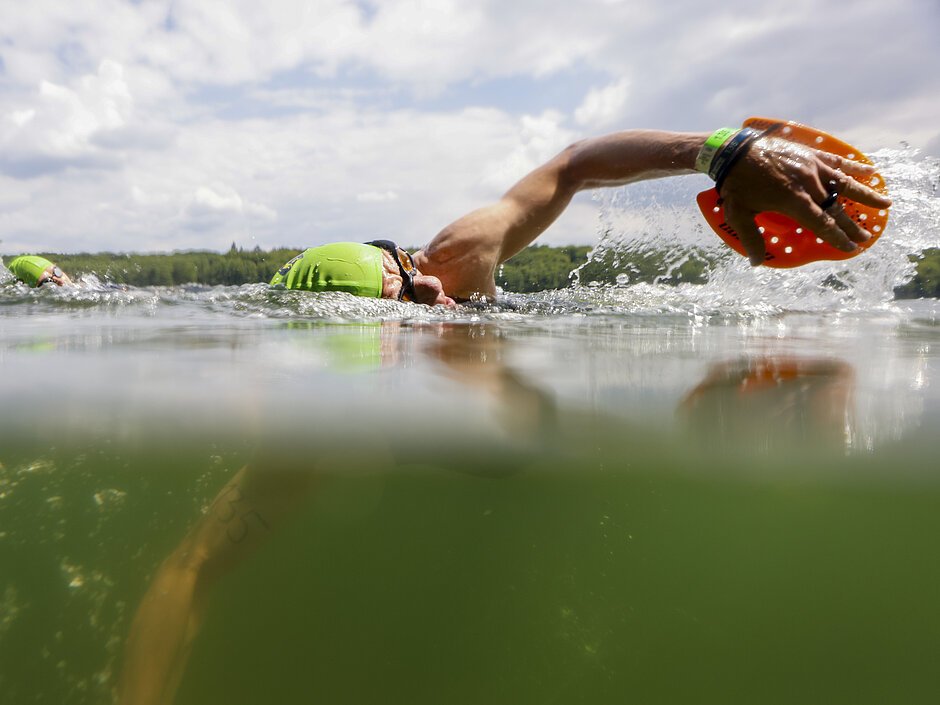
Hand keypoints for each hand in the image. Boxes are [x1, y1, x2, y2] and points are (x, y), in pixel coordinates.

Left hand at [718, 136, 891, 265]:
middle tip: (866, 236)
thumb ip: (751, 239)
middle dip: (852, 224)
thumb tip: (756, 263)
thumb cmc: (736, 184)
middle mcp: (808, 184)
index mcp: (794, 201)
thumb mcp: (739, 214)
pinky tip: (870, 170)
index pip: (822, 224)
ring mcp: (812, 166)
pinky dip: (854, 166)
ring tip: (885, 203)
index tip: (850, 247)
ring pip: (845, 183)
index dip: (837, 237)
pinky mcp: (810, 154)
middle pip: (836, 208)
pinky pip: (837, 161)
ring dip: (866, 194)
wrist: (734, 151)